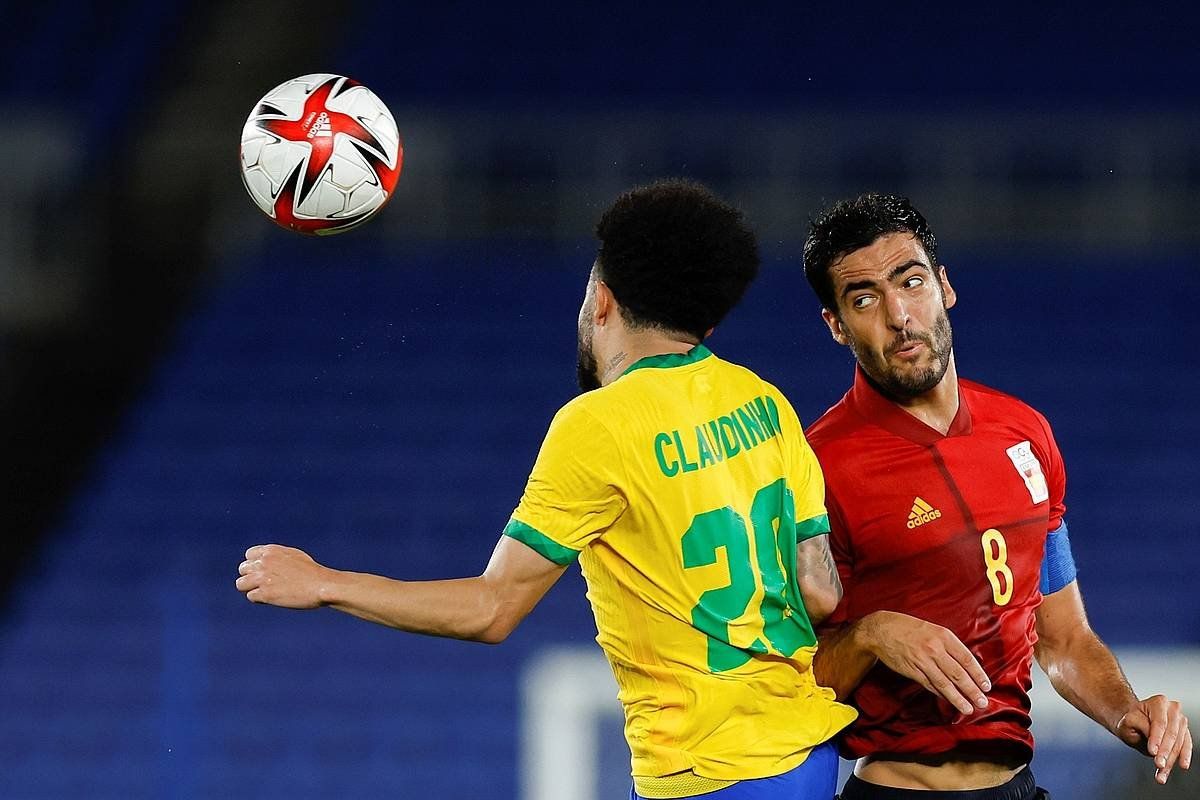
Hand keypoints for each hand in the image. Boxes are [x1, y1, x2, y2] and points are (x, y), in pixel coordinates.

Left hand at [236, 544, 329, 608]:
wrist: (320, 585)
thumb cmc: (311, 572)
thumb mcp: (293, 555)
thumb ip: (276, 556)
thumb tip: (264, 560)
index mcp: (271, 551)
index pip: (249, 555)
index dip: (254, 564)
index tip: (263, 571)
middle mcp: (264, 562)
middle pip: (242, 569)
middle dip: (250, 576)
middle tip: (263, 583)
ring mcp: (263, 578)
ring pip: (241, 584)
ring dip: (250, 588)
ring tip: (263, 591)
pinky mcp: (265, 594)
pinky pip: (251, 596)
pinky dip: (259, 599)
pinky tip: (271, 598)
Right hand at [857, 610, 991, 714]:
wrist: (880, 629)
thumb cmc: (908, 628)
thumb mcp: (933, 629)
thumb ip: (948, 645)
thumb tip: (965, 665)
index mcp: (943, 636)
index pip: (967, 659)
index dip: (978, 675)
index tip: (987, 686)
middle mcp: (934, 649)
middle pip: (958, 674)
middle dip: (972, 690)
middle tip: (983, 702)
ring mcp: (923, 661)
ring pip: (945, 684)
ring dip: (958, 698)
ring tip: (969, 709)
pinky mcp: (912, 671)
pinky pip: (930, 685)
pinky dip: (940, 694)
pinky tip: (949, 700)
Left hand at [1116, 695, 1190, 783]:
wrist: (1134, 722)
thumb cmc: (1130, 721)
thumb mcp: (1127, 722)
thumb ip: (1139, 725)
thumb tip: (1151, 735)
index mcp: (1159, 702)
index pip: (1159, 723)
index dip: (1156, 738)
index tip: (1152, 752)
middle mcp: (1173, 709)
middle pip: (1172, 734)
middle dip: (1165, 751)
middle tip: (1158, 764)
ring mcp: (1181, 721)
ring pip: (1179, 743)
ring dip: (1171, 760)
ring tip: (1162, 773)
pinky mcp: (1185, 733)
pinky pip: (1186, 747)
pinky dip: (1182, 758)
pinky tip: (1181, 766)